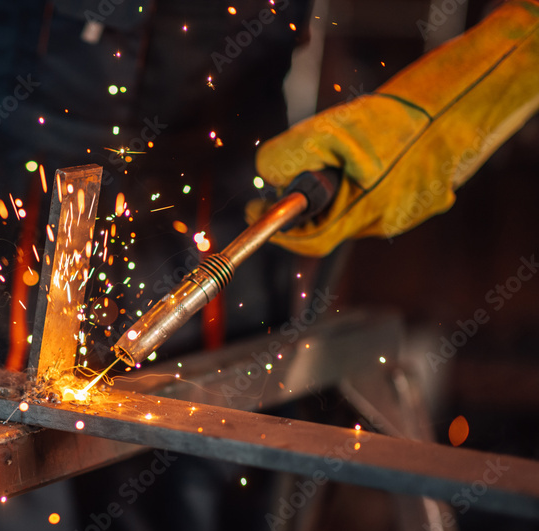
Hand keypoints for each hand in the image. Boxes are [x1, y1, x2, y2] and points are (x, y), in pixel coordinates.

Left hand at [254, 0, 538, 255]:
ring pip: (357, 215)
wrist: (456, 106)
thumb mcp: (326, 131)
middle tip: (287, 183)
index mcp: (364, 209)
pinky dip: (365, 187)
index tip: (256, 209)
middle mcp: (389, 220)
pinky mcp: (427, 203)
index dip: (280, 232)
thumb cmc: (391, 120)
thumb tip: (268, 180)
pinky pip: (382, 202)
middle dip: (306, 208)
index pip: (311, 242)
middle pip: (332, 228)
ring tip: (341, 159)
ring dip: (337, 196)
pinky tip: (373, 160)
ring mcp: (411, 214)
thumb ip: (287, 156)